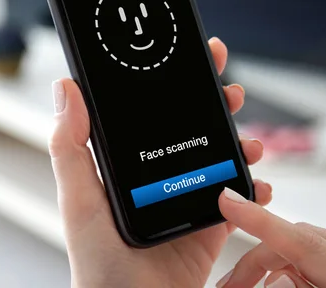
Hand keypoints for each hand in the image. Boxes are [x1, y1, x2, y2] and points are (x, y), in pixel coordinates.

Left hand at [49, 37, 271, 287]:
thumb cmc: (98, 266)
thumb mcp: (79, 201)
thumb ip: (70, 147)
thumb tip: (67, 90)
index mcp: (129, 166)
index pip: (152, 114)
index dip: (173, 84)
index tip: (192, 59)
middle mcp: (160, 177)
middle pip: (192, 129)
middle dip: (215, 106)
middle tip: (229, 90)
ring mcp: (187, 198)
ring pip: (220, 158)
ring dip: (240, 143)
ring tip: (250, 142)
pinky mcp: (210, 225)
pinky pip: (238, 198)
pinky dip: (254, 188)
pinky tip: (259, 184)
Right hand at [216, 189, 325, 287]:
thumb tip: (275, 278)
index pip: (305, 241)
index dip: (261, 221)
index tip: (229, 201)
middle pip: (304, 240)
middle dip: (261, 258)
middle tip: (230, 284)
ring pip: (314, 245)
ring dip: (281, 263)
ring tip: (254, 285)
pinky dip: (304, 268)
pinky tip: (289, 283)